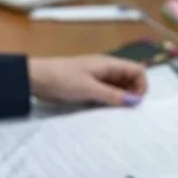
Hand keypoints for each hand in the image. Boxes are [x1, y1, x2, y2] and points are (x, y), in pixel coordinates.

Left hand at [27, 55, 147, 106]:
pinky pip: (105, 94)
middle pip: (129, 80)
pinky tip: (103, 111)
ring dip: (119, 99)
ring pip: (117, 88)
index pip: (137, 70)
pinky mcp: (87, 87)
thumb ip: (112, 95)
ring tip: (114, 113)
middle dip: (131, 94)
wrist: (36, 78)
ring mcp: (96, 78)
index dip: (141, 86)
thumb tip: (135, 101)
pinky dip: (108, 102)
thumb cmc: (62, 79)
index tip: (135, 103)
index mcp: (108, 64)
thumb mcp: (89, 89)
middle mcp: (105, 70)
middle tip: (125, 111)